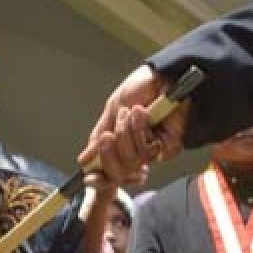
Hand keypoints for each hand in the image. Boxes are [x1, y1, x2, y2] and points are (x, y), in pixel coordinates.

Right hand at [77, 65, 189, 186]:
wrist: (162, 75)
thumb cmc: (141, 87)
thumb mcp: (113, 110)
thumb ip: (98, 137)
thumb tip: (85, 159)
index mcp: (122, 143)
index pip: (109, 170)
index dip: (98, 177)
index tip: (88, 177)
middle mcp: (136, 150)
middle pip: (118, 172)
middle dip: (109, 154)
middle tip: (107, 137)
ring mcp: (152, 150)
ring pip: (131, 162)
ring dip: (126, 135)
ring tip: (131, 112)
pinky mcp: (168, 147)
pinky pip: (147, 153)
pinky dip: (140, 132)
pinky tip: (142, 115)